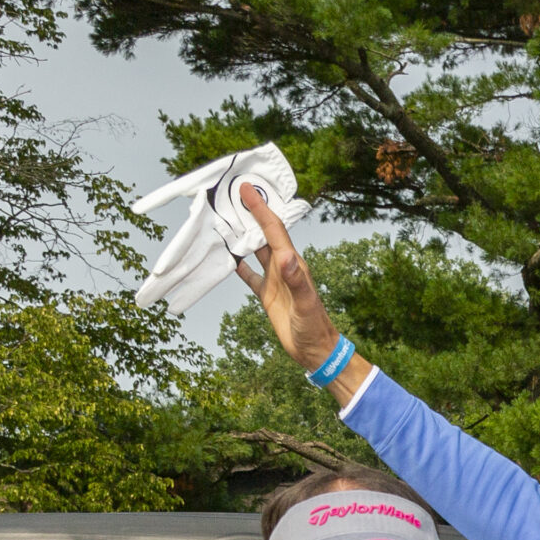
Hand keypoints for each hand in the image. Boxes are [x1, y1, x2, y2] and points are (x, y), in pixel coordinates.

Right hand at [235, 185, 345, 374]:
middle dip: (250, 213)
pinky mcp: (267, 294)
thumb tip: (285, 257)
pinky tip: (229, 257)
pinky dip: (239, 264)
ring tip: (225, 218)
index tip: (245, 189)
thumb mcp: (305, 304)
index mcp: (292, 263)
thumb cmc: (314, 327)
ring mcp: (274, 279)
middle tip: (231, 194)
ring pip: (256, 250)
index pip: (273, 229)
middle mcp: (283, 266)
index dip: (260, 209)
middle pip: (263, 233)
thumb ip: (296, 281)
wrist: (315, 349)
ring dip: (242, 235)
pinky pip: (251, 275)